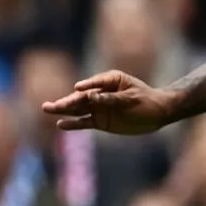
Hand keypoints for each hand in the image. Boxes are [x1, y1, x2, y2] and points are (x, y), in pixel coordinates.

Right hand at [42, 71, 177, 134]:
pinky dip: (73, 124)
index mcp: (110, 80)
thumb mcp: (132, 99)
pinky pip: (84, 122)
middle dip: (66, 101)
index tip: (78, 88)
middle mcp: (100, 93)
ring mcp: (99, 107)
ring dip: (63, 110)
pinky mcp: (100, 120)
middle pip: (81, 97)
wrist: (158, 114)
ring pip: (78, 109)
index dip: (86, 87)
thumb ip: (112, 99)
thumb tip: (92, 97)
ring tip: (47, 109)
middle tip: (50, 105)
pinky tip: (60, 124)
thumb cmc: (148, 102)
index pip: (95, 83)